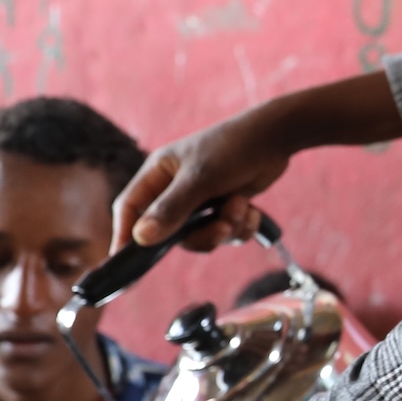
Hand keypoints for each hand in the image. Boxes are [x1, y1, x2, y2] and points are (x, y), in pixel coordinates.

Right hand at [113, 73, 401, 252]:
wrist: (276, 138)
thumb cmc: (232, 148)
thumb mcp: (200, 179)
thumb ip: (171, 209)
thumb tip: (141, 238)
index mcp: (158, 173)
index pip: (130, 209)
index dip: (125, 235)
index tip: (125, 262)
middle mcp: (175, 188)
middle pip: (170, 233)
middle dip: (200, 235)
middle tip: (221, 229)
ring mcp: (200, 199)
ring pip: (201, 236)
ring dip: (225, 230)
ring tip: (241, 210)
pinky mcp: (223, 206)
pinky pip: (224, 233)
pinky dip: (240, 226)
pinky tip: (251, 209)